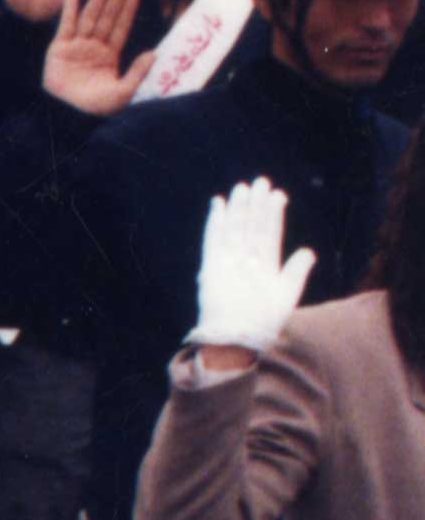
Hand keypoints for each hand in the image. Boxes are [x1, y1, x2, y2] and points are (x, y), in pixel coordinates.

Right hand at [39, 0, 150, 117]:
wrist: (68, 116)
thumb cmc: (96, 109)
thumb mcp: (123, 92)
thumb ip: (138, 73)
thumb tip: (154, 53)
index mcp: (108, 58)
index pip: (120, 28)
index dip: (127, 10)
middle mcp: (93, 49)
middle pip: (106, 17)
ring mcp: (75, 48)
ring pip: (89, 17)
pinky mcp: (58, 50)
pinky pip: (65, 26)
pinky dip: (68, 10)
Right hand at [189, 175, 317, 358]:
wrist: (239, 337)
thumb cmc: (264, 319)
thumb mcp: (288, 293)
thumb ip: (297, 271)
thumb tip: (308, 251)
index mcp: (265, 265)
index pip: (270, 233)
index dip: (274, 214)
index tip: (278, 195)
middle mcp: (246, 260)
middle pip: (252, 226)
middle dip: (256, 205)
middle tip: (260, 182)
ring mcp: (228, 262)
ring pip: (235, 229)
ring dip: (238, 208)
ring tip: (242, 188)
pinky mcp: (211, 266)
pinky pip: (213, 239)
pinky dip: (215, 222)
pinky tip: (218, 205)